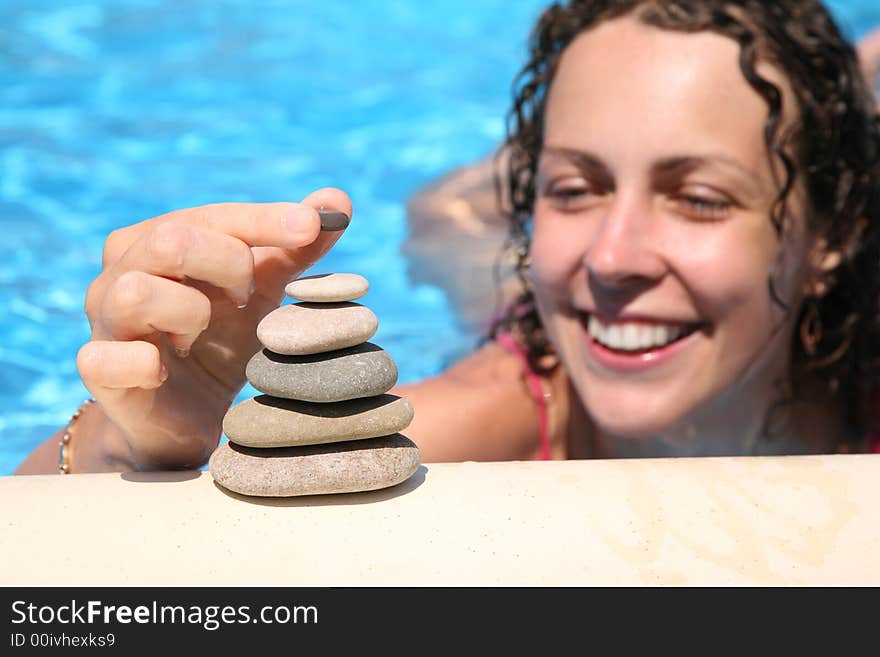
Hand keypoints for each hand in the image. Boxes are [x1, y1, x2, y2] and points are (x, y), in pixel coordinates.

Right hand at [76, 188, 351, 469]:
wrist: (184, 418)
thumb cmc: (220, 342)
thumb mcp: (262, 294)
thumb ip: (294, 249)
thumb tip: (337, 198)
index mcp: (158, 239)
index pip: (212, 216)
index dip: (264, 220)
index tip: (312, 226)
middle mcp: (122, 270)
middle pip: (171, 239)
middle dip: (228, 264)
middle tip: (251, 298)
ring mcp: (105, 321)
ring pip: (136, 291)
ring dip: (189, 312)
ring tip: (204, 334)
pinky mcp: (99, 371)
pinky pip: (106, 357)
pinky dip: (145, 362)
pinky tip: (166, 369)